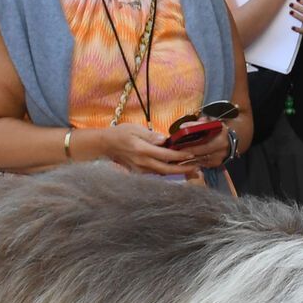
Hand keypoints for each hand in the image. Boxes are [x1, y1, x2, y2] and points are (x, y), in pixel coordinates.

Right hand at [91, 124, 213, 176]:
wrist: (105, 145)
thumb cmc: (120, 134)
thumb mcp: (134, 129)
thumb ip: (150, 135)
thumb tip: (164, 140)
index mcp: (142, 150)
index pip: (165, 155)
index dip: (180, 156)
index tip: (192, 155)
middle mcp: (142, 162)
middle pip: (166, 169)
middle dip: (183, 170)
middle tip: (197, 168)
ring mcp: (140, 170)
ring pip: (162, 173)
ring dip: (177, 172)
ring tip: (191, 169)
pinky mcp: (139, 172)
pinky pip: (156, 173)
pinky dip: (167, 171)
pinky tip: (176, 168)